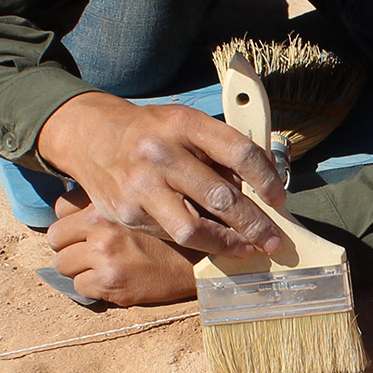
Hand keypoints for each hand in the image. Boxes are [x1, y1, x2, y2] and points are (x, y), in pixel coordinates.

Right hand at [35, 92, 286, 259]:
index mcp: (185, 124)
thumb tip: (261, 189)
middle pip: (221, 196)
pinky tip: (214, 244)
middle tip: (273, 240)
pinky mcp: (128, 212)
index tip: (278, 199)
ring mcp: (142, 185)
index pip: (238, 153)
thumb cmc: (153, 133)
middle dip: (254, 224)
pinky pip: (172, 235)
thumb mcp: (186, 125)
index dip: (265, 179)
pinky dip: (198, 243)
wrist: (94, 138)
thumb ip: (219, 152)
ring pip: (194, 228)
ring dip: (228, 244)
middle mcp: (162, 153)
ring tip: (247, 249)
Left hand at [50, 192, 200, 305]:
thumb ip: (110, 201)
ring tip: (102, 268)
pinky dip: (93, 288)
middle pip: (56, 238)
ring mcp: (104, 255)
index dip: (71, 220)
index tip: (83, 229)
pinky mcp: (111, 282)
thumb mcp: (141, 203)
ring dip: (79, 269)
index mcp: (107, 203)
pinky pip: (80, 288)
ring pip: (63, 265)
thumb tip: (75, 206)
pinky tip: (113, 282)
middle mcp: (101, 226)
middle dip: (70, 246)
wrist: (200, 261)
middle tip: (89, 252)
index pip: (61, 207)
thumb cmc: (171, 231)